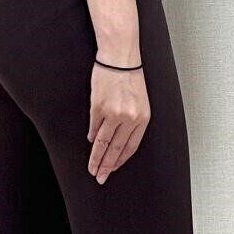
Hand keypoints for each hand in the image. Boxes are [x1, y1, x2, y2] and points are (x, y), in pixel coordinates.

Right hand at [87, 62, 148, 183]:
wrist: (120, 56)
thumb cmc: (130, 76)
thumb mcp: (140, 101)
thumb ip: (131, 121)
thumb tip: (116, 141)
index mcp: (143, 117)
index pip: (131, 147)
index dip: (121, 161)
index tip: (113, 170)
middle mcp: (129, 118)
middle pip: (115, 149)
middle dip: (107, 166)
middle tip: (100, 177)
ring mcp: (113, 113)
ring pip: (102, 142)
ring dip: (96, 158)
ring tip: (92, 168)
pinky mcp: (98, 107)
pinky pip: (94, 127)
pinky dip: (92, 137)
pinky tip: (90, 143)